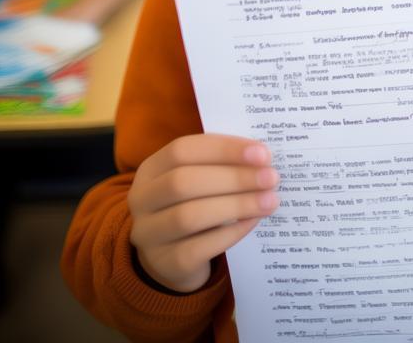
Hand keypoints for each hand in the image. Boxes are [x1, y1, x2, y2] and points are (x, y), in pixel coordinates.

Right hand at [128, 134, 278, 292]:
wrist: (171, 256)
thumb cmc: (194, 203)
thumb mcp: (198, 178)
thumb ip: (221, 164)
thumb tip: (262, 158)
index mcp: (151, 169)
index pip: (182, 150)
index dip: (223, 149)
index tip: (262, 153)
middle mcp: (141, 200)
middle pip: (183, 182)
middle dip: (234, 178)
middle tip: (271, 177)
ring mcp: (149, 234)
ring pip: (189, 215)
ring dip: (237, 205)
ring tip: (270, 200)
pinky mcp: (166, 263)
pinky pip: (199, 247)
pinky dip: (231, 232)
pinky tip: (253, 221)